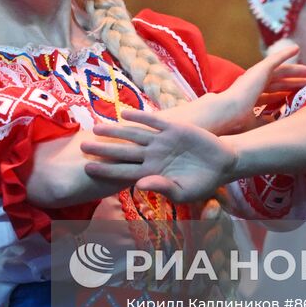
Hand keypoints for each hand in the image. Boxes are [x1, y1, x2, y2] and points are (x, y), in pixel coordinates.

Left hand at [84, 108, 235, 202]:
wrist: (223, 164)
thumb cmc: (202, 183)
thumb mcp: (183, 192)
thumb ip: (161, 188)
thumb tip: (138, 185)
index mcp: (151, 173)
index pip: (122, 172)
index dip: (105, 170)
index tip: (87, 167)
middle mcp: (152, 156)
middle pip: (122, 152)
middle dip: (103, 149)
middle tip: (82, 146)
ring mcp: (161, 141)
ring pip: (133, 134)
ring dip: (115, 131)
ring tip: (96, 127)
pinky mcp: (173, 128)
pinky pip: (153, 121)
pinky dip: (139, 117)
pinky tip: (124, 114)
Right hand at [166, 48, 305, 135]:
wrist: (226, 114)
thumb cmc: (236, 123)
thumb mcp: (255, 124)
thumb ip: (266, 122)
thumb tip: (278, 124)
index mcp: (250, 98)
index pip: (270, 94)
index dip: (283, 94)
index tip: (297, 95)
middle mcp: (252, 85)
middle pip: (278, 82)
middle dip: (293, 81)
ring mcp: (255, 76)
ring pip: (280, 71)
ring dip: (295, 70)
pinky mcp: (260, 69)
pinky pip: (276, 59)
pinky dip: (285, 54)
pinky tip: (296, 49)